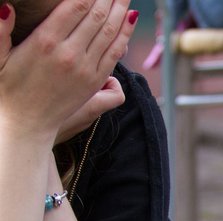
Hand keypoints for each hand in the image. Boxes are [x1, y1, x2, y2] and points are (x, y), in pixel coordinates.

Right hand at [0, 0, 136, 143]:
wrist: (27, 124)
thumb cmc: (9, 88)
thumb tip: (6, 6)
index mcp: (45, 42)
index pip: (75, 7)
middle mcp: (69, 54)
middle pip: (97, 17)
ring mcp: (86, 69)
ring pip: (110, 33)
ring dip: (120, 10)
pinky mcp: (95, 82)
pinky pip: (114, 53)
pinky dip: (124, 34)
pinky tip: (129, 19)